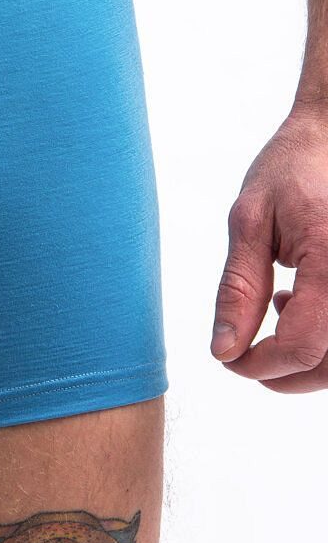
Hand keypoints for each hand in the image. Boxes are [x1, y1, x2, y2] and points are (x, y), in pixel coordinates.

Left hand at [212, 104, 327, 390]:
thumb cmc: (293, 169)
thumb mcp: (249, 221)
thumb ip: (238, 289)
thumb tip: (225, 348)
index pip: (302, 347)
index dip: (260, 366)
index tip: (228, 359)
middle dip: (283, 373)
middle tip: (243, 354)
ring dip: (309, 359)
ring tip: (275, 311)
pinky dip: (326, 339)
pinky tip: (298, 304)